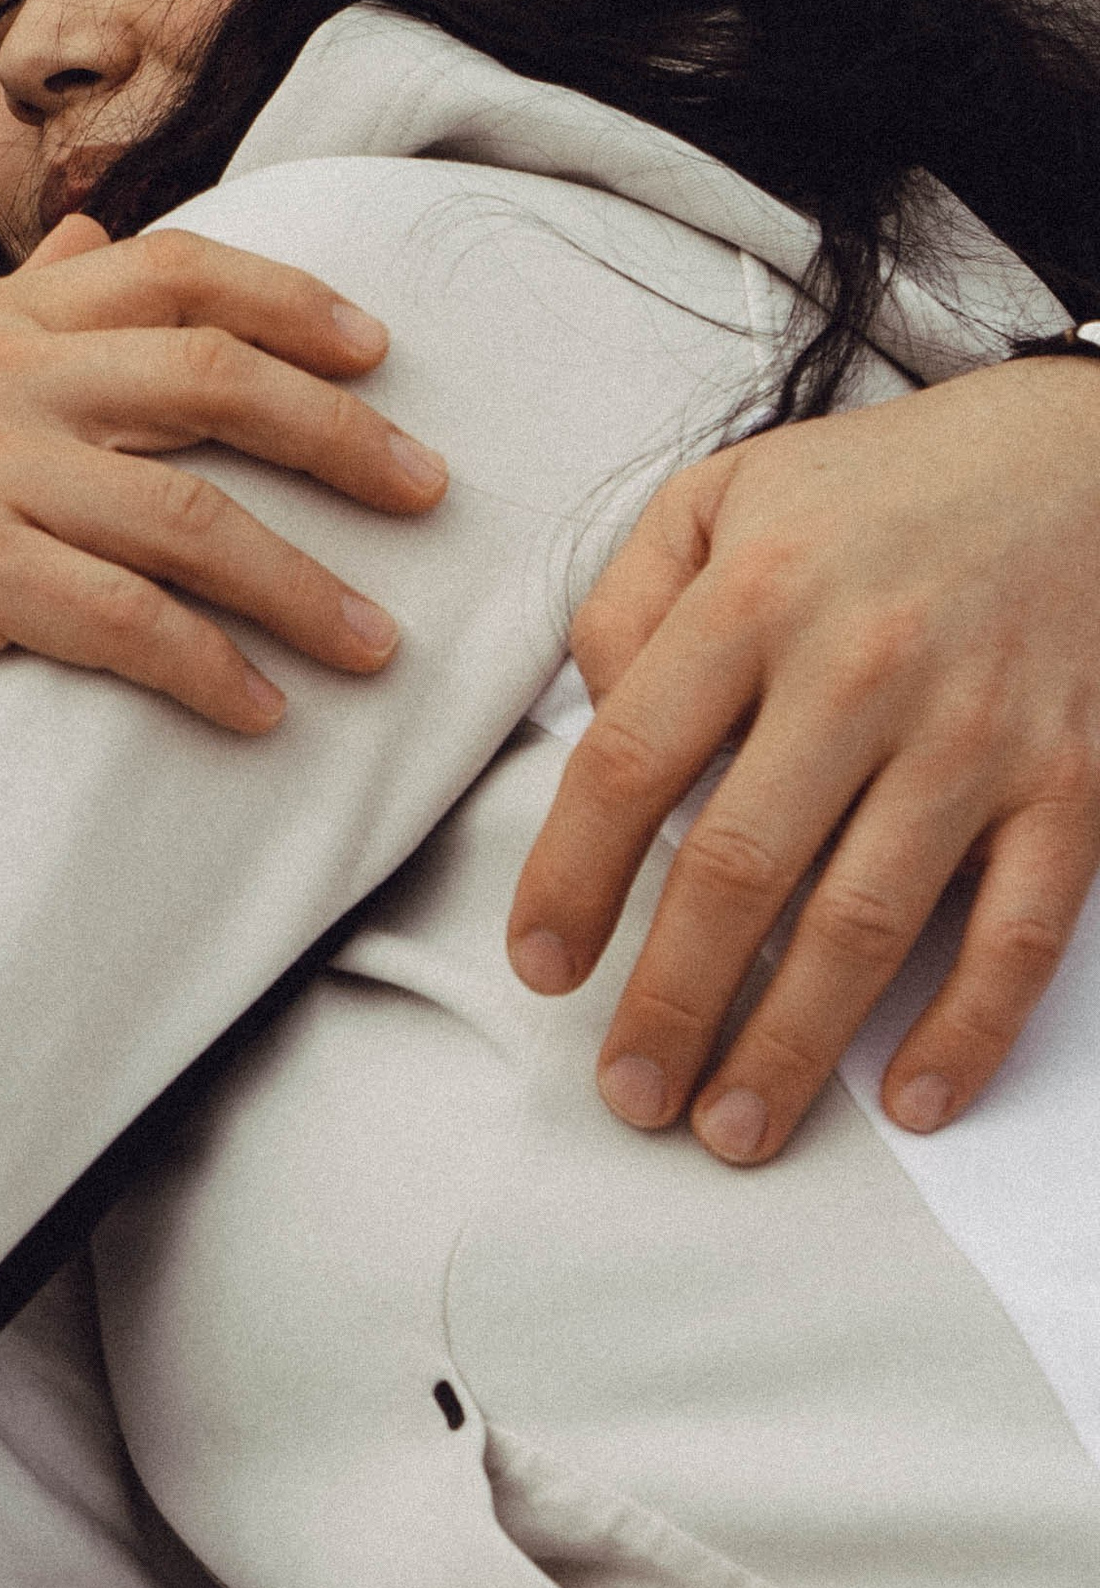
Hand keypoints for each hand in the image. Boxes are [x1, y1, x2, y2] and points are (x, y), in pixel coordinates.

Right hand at [0, 214, 445, 763]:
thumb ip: (19, 311)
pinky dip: (207, 670)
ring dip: (304, 586)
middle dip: (343, 436)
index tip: (380, 353)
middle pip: (215, 376)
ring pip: (189, 514)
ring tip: (378, 644)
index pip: (174, 269)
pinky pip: (122, 621)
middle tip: (429, 492)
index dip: (294, 299)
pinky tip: (258, 712)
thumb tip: (104, 233)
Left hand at [506, 360, 1099, 1163]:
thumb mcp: (719, 497)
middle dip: (672, 1000)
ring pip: (866, 921)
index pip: (630, 760)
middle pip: (739, 866)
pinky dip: (966, 1029)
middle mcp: (860, 667)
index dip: (572, 878)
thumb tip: (598, 719)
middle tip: (628, 1092)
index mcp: (754, 596)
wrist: (1076, 459)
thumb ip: (629, 602)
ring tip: (730, 1128)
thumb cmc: (875, 493)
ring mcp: (974, 734)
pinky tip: (909, 1098)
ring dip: (790, 1044)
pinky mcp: (1071, 785)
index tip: (541, 966)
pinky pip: (1016, 933)